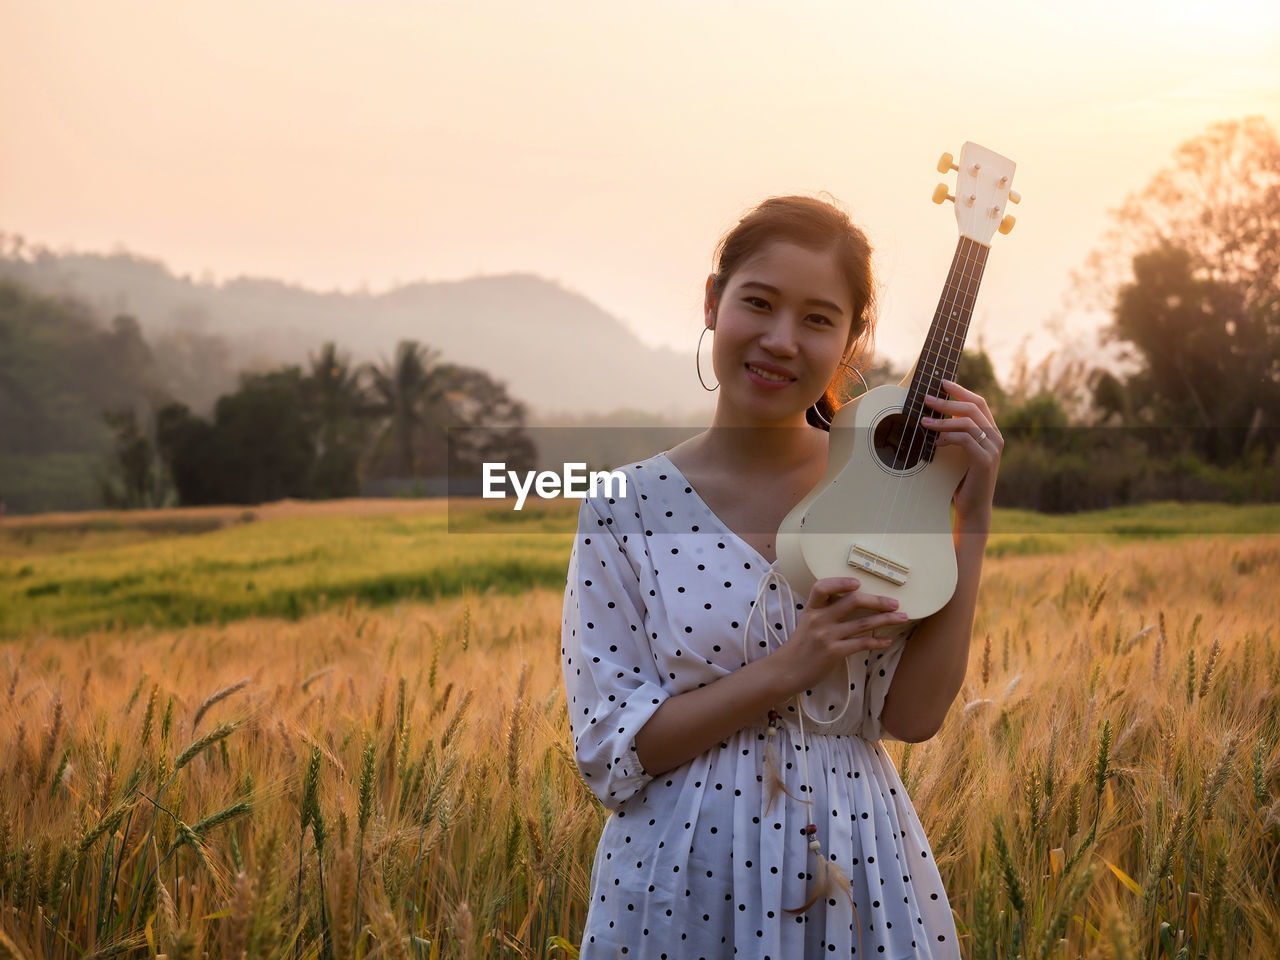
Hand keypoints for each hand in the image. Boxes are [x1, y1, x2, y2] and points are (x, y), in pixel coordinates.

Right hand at [772, 577, 908, 693]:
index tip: (858, 583)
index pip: (822, 587)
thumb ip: (825, 612)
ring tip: (902, 618)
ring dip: (886, 620)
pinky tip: (887, 640)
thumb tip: (852, 602)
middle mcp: (819, 619)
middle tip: (895, 603)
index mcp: (812, 609)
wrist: (787, 671)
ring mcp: (827, 636)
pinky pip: (861, 644)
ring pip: (862, 623)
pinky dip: (877, 642)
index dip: (841, 582)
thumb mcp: (807, 623)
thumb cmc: (801, 646)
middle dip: (878, 601)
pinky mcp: (834, 652)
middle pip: (853, 602)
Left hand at [920, 379, 1002, 529]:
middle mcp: (996, 437)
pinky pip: (965, 439)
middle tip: (926, 398)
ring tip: (924, 422)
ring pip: (967, 422)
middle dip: (947, 400)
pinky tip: (935, 442)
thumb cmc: (962, 479)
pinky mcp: (985, 460)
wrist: (973, 507)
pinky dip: (948, 437)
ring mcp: (992, 448)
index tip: (942, 382)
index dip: (961, 390)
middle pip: (973, 407)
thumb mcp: (958, 451)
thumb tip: (935, 414)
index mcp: (991, 432)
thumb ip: (956, 433)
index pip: (979, 402)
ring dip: (942, 420)